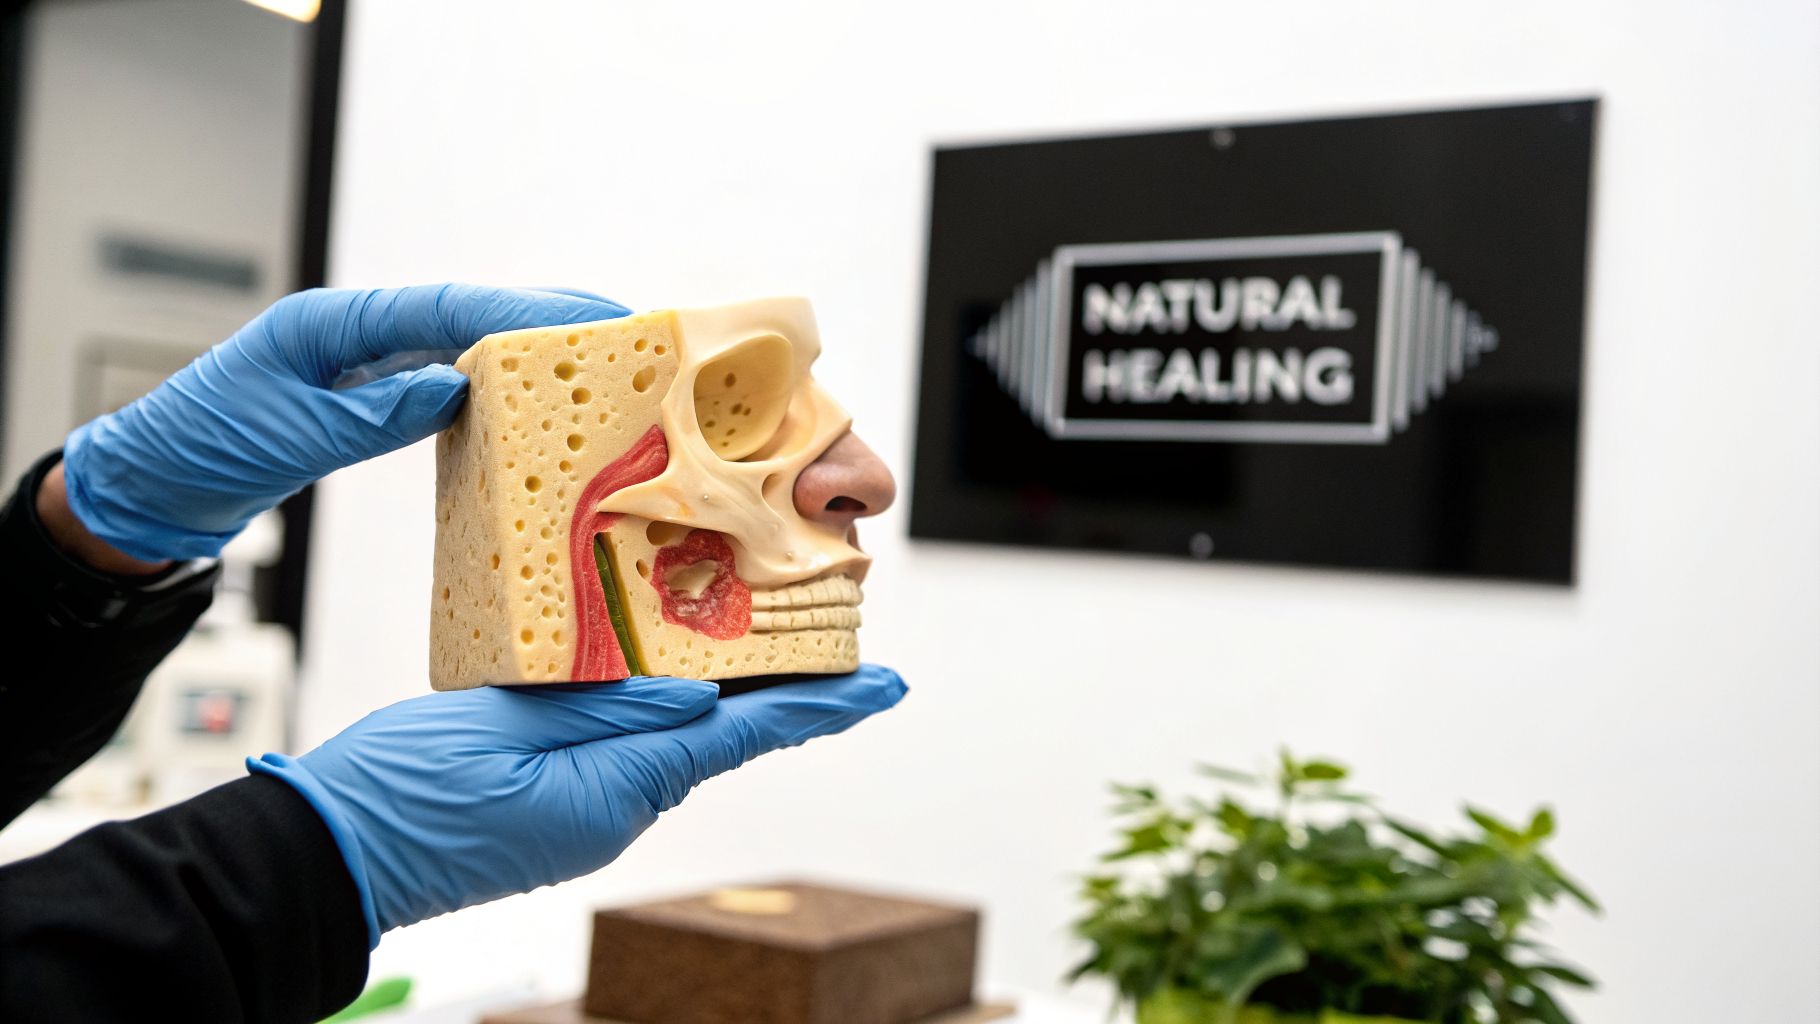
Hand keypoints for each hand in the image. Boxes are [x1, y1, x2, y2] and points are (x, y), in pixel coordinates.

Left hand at [62, 284, 629, 561]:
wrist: (154, 486)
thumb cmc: (200, 451)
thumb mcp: (285, 434)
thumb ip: (371, 412)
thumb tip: (454, 387)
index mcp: (333, 323)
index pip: (445, 306)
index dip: (523, 308)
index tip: (590, 314)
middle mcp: (358, 332)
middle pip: (469, 312)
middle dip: (549, 316)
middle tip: (629, 328)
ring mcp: (368, 362)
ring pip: (467, 344)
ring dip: (533, 348)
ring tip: (605, 359)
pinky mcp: (372, 396)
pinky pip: (450, 382)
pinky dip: (498, 387)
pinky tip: (541, 400)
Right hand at [249, 666, 906, 944]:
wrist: (328, 856)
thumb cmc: (405, 789)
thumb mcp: (510, 725)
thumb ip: (611, 705)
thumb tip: (701, 699)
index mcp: (616, 790)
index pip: (743, 736)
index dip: (819, 706)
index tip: (883, 685)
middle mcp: (616, 810)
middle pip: (718, 737)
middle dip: (776, 689)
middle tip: (826, 635)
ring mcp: (586, 815)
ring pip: (673, 741)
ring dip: (720, 695)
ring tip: (756, 634)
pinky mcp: (555, 809)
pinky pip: (629, 751)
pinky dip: (661, 710)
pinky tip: (665, 673)